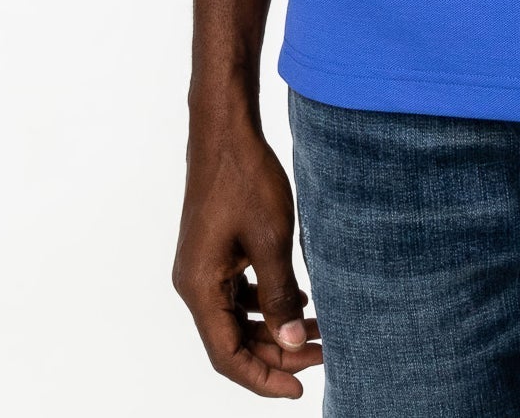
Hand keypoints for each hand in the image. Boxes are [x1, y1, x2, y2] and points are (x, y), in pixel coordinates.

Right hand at [173, 112, 322, 397]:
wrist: (225, 129)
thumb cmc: (245, 178)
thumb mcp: (270, 240)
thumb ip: (280, 295)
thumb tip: (295, 341)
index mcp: (199, 288)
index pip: (227, 356)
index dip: (263, 378)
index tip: (300, 390)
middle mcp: (194, 283)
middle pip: (233, 340)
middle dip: (278, 353)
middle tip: (324, 354)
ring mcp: (203, 267)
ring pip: (237, 318)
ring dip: (276, 328)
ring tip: (320, 330)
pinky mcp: (215, 251)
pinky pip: (238, 293)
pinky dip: (267, 302)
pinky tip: (301, 298)